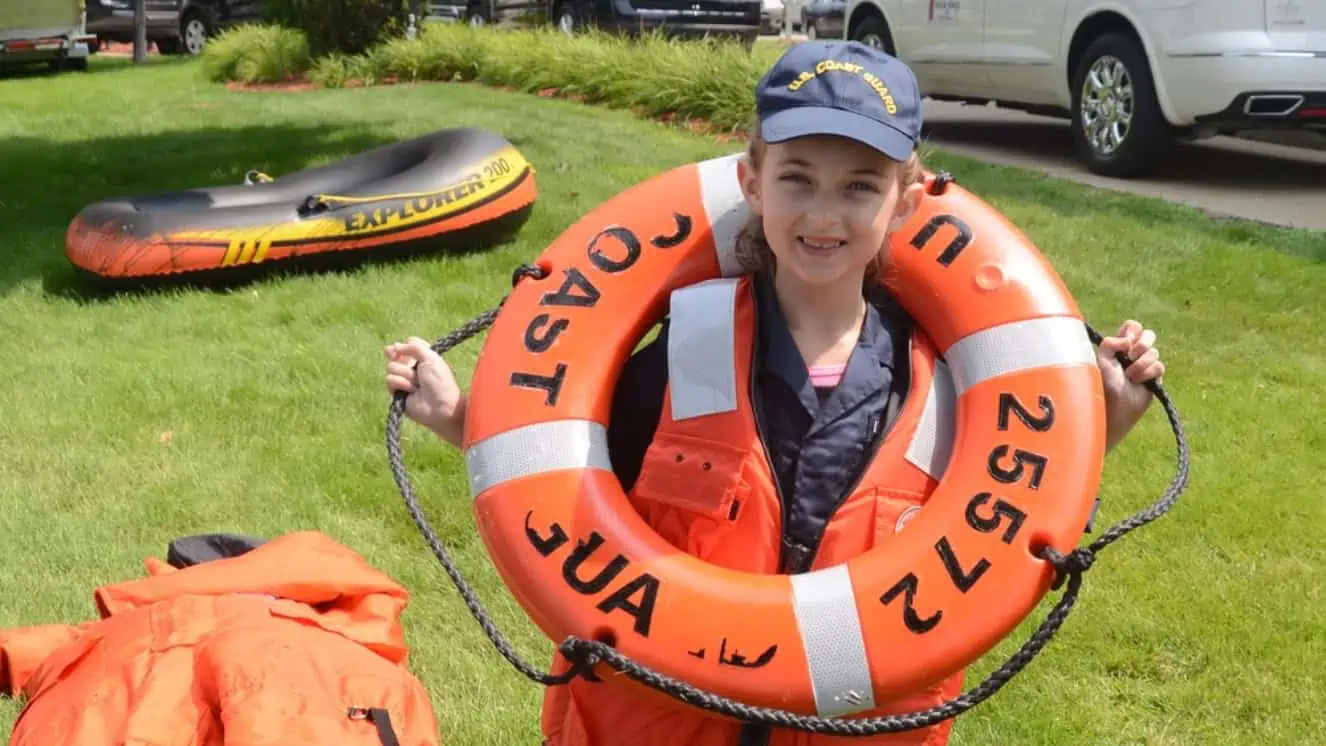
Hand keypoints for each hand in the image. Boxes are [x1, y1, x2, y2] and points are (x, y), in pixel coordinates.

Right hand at [385, 336, 465, 446]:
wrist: (439, 405)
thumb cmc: (439, 381)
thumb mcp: (431, 357)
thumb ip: (414, 346)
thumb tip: (395, 346)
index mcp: (422, 357)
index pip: (406, 344)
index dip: (406, 347)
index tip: (410, 350)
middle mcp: (411, 367)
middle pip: (394, 354)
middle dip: (404, 361)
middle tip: (413, 366)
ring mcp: (403, 380)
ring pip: (391, 367)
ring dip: (407, 375)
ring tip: (418, 384)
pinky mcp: (396, 392)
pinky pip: (390, 380)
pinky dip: (402, 384)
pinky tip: (412, 391)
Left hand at [1096, 320, 1164, 450]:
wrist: (1114, 405)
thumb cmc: (1103, 383)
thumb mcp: (1101, 359)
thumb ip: (1110, 343)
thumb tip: (1129, 341)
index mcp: (1120, 345)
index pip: (1133, 327)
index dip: (1132, 330)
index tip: (1126, 341)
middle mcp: (1134, 352)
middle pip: (1149, 334)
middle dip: (1142, 344)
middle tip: (1130, 356)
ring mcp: (1146, 364)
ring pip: (1154, 352)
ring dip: (1140, 364)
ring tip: (1129, 376)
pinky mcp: (1155, 376)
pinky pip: (1159, 366)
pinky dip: (1147, 373)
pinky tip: (1138, 382)